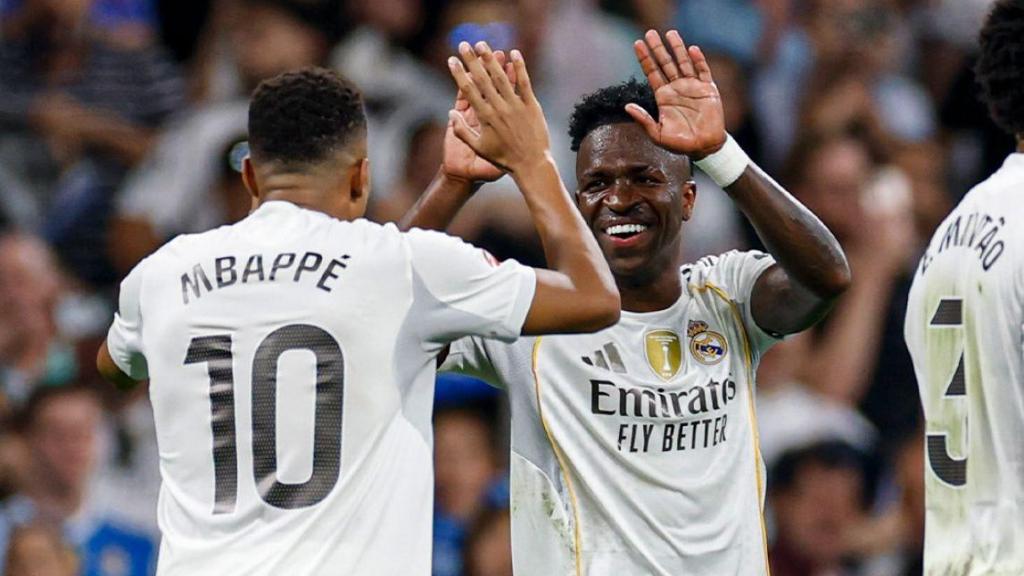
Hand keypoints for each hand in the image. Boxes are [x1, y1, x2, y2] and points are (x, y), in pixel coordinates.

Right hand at [446, 42, 550, 174]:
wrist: (530, 165)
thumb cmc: (503, 159)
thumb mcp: (479, 148)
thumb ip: (463, 131)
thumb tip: (450, 114)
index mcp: (485, 117)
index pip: (468, 90)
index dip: (459, 73)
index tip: (451, 59)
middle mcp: (499, 108)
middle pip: (482, 79)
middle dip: (472, 60)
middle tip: (464, 44)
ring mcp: (516, 105)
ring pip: (501, 77)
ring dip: (491, 59)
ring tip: (483, 44)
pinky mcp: (531, 105)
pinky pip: (524, 83)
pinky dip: (519, 68)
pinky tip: (514, 54)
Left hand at [628, 30, 725, 158]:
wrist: (704, 147)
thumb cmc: (680, 143)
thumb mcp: (657, 134)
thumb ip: (643, 119)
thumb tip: (627, 106)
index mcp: (663, 96)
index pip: (652, 72)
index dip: (645, 58)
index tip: (637, 44)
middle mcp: (676, 88)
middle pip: (665, 63)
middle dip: (658, 48)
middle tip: (650, 33)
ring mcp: (692, 86)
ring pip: (683, 62)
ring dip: (677, 48)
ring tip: (670, 33)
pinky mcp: (708, 89)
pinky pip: (703, 71)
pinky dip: (698, 60)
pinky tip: (692, 49)